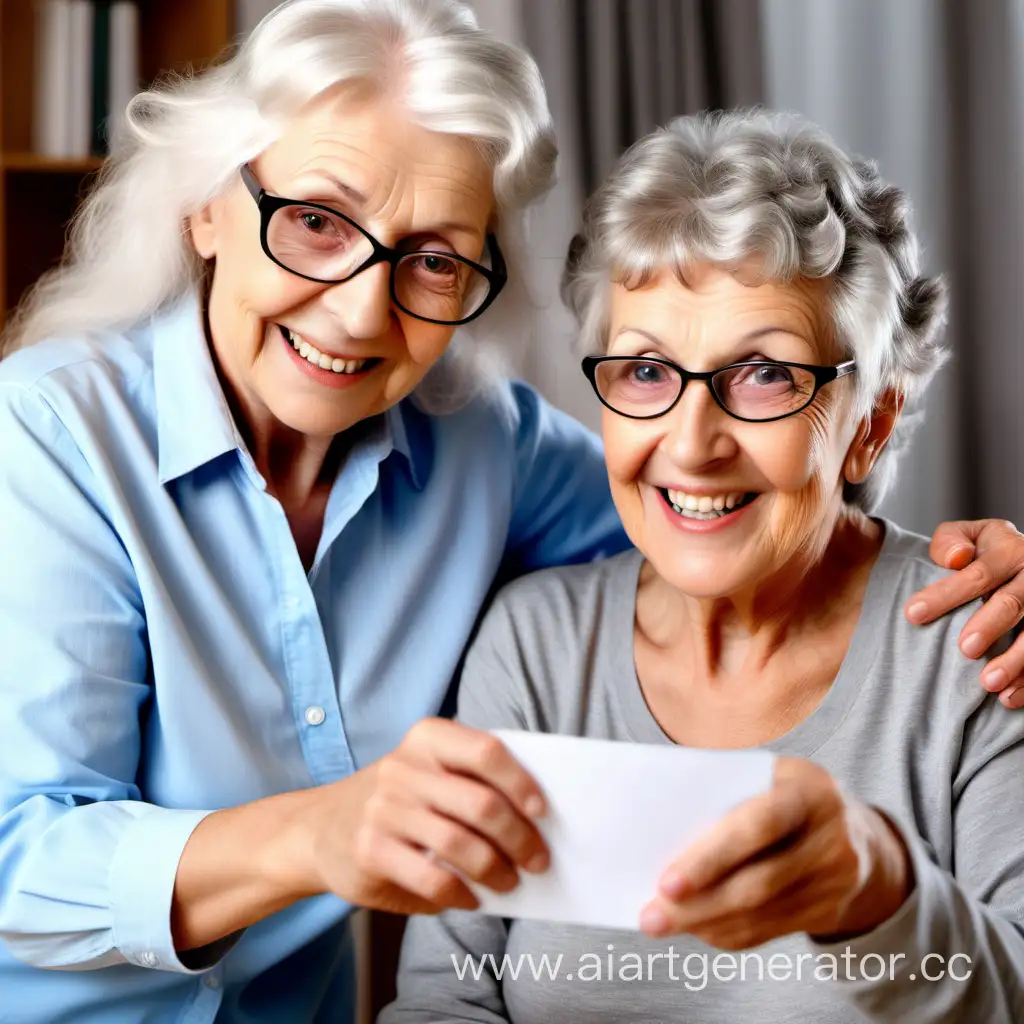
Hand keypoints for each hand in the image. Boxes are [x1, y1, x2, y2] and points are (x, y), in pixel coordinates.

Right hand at [301, 718, 548, 915]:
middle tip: (537, 860)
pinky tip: (472, 899)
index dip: (520, 782)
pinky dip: (461, 894)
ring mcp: (384, 809)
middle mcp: (403, 768)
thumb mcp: (426, 771)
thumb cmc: (396, 799)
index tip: (541, 811)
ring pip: (460, 844)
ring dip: (496, 870)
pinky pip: (431, 879)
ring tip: (509, 882)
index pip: (485, 751)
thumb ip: (469, 780)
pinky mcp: (371, 850)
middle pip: (481, 804)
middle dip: (519, 838)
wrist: (319, 827)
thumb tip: (532, 821)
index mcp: (427, 738)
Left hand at [638, 758, 911, 948]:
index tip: (666, 883)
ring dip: (705, 923)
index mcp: (809, 790)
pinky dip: (727, 932)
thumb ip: (724, 792)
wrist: (853, 830)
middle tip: (650, 915)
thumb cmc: (782, 793)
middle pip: (757, 883)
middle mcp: (830, 839)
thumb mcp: (766, 775)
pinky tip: (696, 927)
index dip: (710, 858)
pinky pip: (770, 930)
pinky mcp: (829, 912)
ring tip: (661, 923)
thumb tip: (659, 828)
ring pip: (761, 915)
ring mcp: (835, 882)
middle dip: (698, 903)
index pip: (758, 826)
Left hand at [907, 519, 1023, 705]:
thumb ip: (950, 542)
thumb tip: (956, 559)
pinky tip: (1008, 698)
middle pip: (1012, 602)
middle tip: (964, 649)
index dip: (945, 594)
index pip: (977, 573)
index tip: (913, 614)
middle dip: (990, 626)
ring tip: (988, 683)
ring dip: (1016, 661)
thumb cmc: (979, 551)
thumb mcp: (964, 536)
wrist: (1019, 560)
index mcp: (1008, 549)